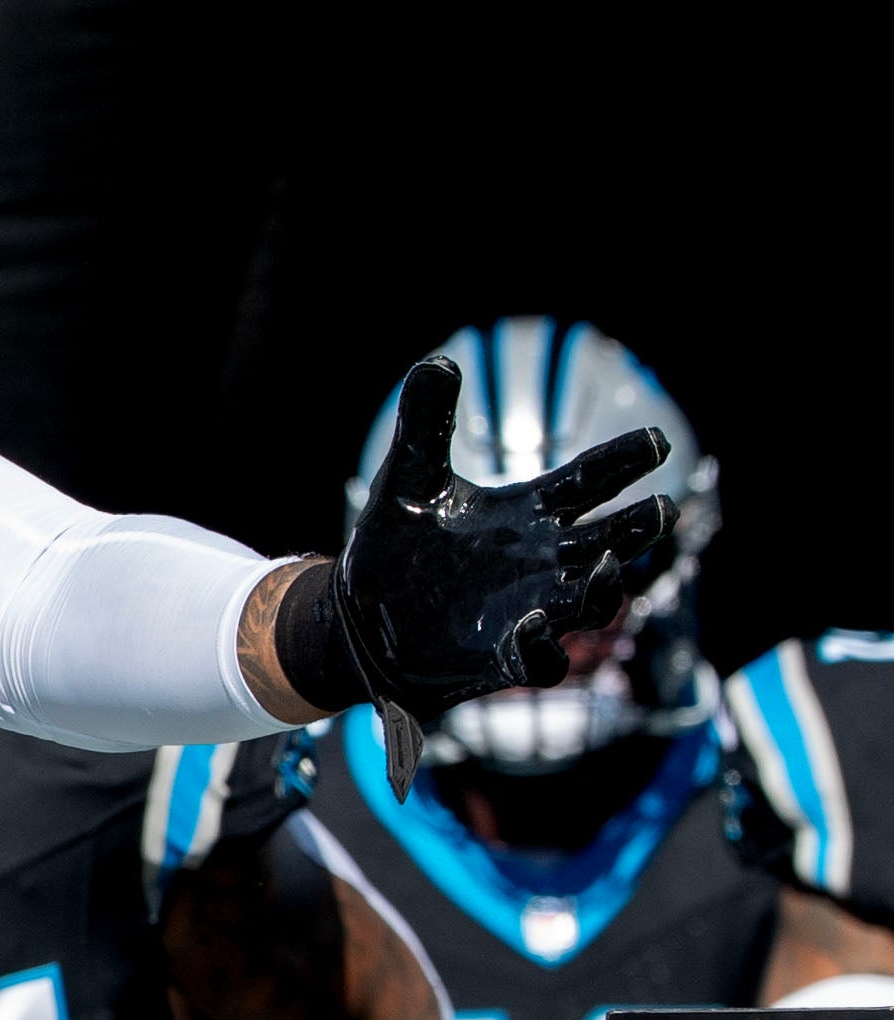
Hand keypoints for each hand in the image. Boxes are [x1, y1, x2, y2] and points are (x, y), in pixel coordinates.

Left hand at [337, 356, 673, 795]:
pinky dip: (543, 644)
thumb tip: (439, 361)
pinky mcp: (502, 657)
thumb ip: (427, 423)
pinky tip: (535, 623)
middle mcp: (542, 562)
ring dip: (602, 588)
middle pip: (609, 542)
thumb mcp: (407, 476)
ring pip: (591, 603)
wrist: (358, 612)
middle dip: (639, 528)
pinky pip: (539, 659)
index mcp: (529, 513)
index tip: (656, 440)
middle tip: (661, 508)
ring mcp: (529, 611)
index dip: (623, 462)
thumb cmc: (398, 543)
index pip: (589, 481)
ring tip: (604, 566)